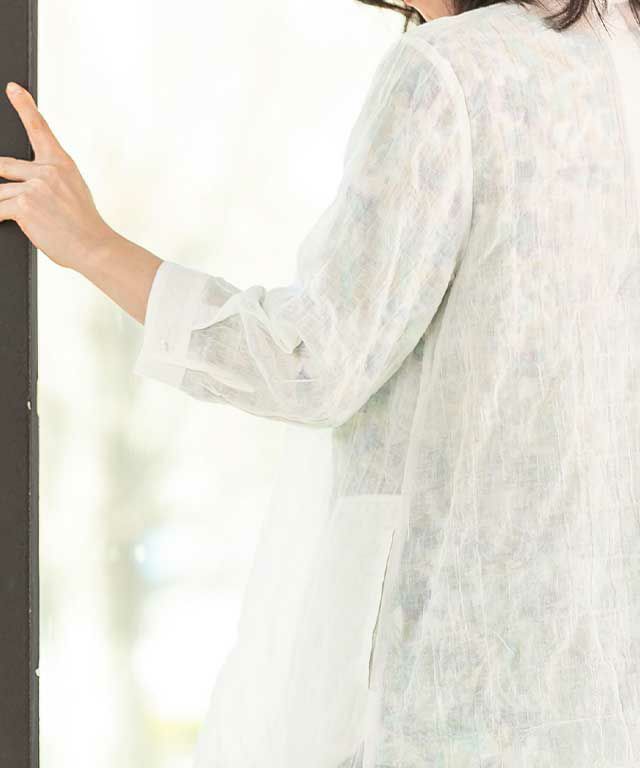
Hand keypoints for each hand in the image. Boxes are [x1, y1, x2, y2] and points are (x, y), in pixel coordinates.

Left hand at [0, 81, 118, 269]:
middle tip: (25, 200)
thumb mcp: (73, 192)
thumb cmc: (84, 226)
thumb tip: (23, 183)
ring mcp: (35, 186)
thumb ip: (48, 180)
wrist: (94, 247)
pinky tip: (13, 221)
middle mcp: (48, 170)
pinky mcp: (23, 204)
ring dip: (6, 208)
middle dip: (5, 185)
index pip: (40, 128)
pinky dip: (1, 216)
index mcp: (62, 164)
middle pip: (4, 166)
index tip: (13, 89)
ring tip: (31, 221)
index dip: (24, 106)